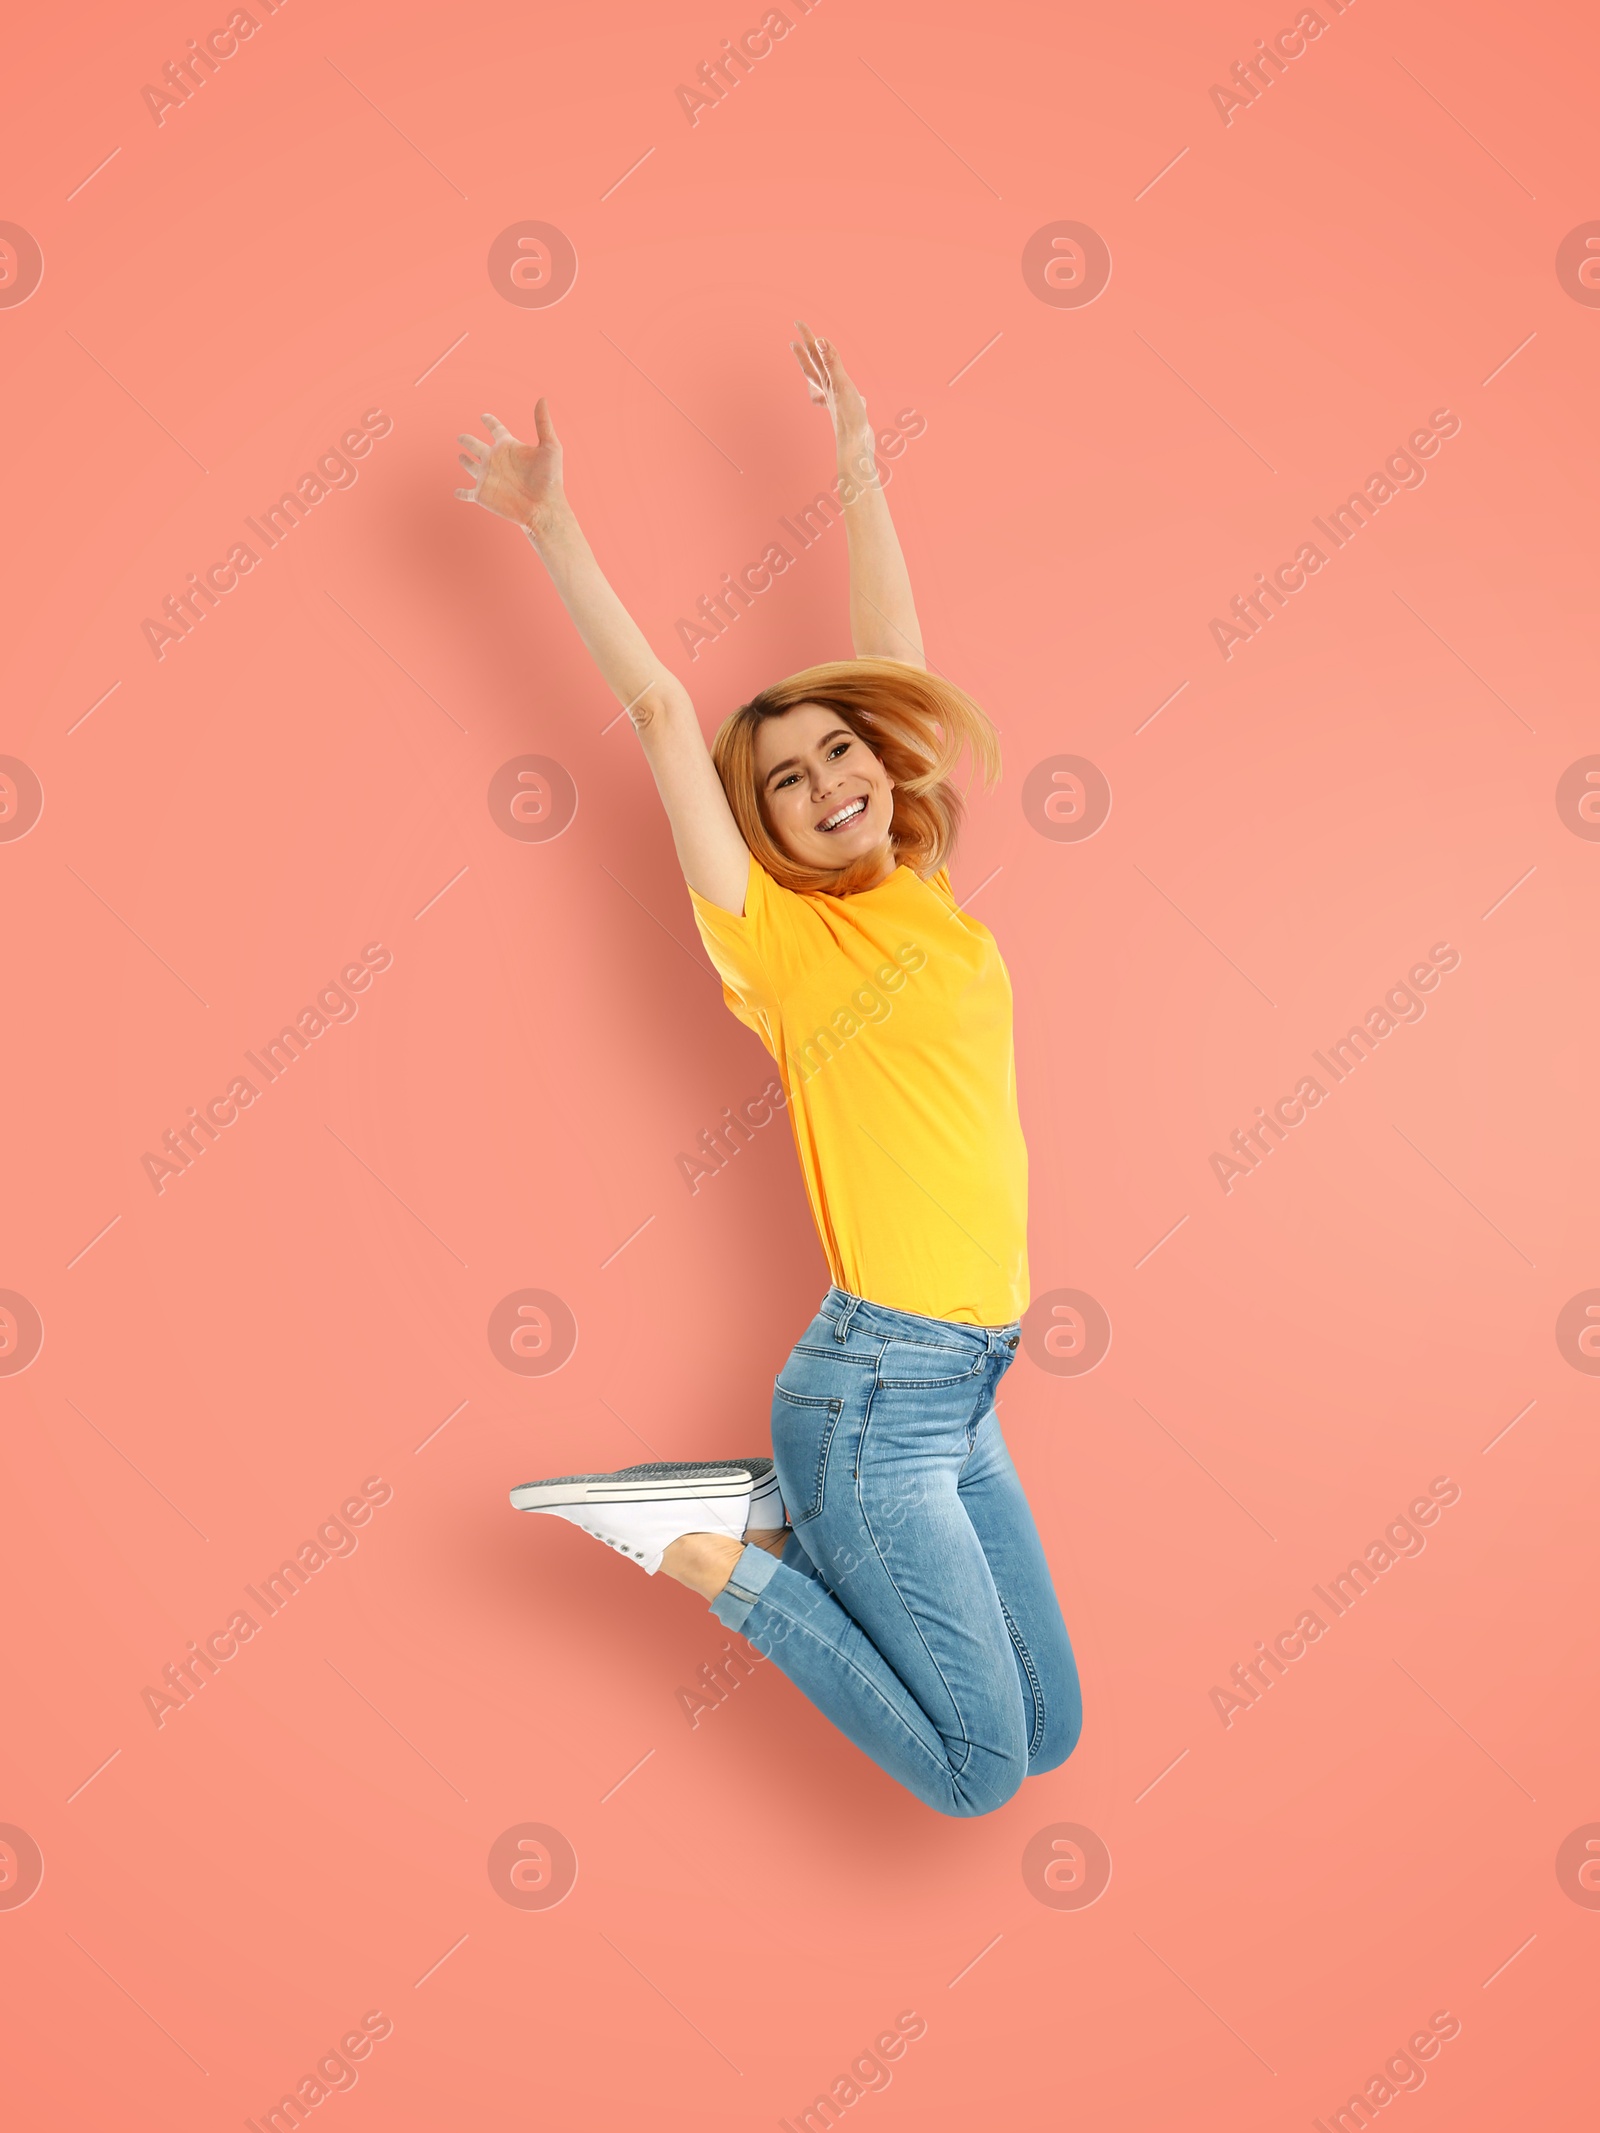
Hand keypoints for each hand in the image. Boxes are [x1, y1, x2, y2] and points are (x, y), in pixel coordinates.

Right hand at [455, 400, 564, 534]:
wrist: (544, 508)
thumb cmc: (550, 479)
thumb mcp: (550, 447)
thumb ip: (543, 423)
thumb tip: (542, 398)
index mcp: (508, 447)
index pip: (496, 429)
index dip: (489, 422)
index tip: (484, 416)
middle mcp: (496, 460)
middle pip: (477, 446)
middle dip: (468, 440)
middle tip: (461, 436)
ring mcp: (488, 478)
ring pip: (471, 467)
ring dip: (465, 461)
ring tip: (460, 456)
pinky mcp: (482, 494)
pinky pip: (467, 493)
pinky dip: (460, 493)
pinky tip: (456, 492)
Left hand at [790, 322, 871, 459]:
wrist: (856, 446)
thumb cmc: (848, 417)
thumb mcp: (840, 384)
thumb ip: (831, 362)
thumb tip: (819, 340)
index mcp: (826, 381)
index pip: (814, 354)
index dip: (807, 337)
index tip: (797, 322)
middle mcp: (828, 391)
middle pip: (813, 368)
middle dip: (805, 353)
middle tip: (794, 342)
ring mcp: (837, 402)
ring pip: (825, 383)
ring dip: (821, 372)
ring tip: (818, 368)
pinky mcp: (847, 412)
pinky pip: (844, 400)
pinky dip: (849, 395)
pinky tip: (860, 398)